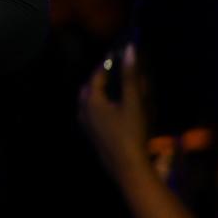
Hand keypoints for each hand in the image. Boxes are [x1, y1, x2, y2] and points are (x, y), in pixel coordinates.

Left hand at [77, 42, 147, 178]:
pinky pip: (91, 115)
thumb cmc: (130, 132)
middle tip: (111, 71)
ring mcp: (86, 126)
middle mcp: (84, 112)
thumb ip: (130, 76)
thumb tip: (129, 50)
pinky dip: (99, 107)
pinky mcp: (92, 137)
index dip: (106, 65)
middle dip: (98, 79)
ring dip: (97, 94)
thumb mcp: (133, 102)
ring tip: (111, 89)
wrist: (127, 167)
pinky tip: (111, 111)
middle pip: (88, 90)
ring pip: (87, 104)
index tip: (115, 56)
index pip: (96, 76)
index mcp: (91, 101)